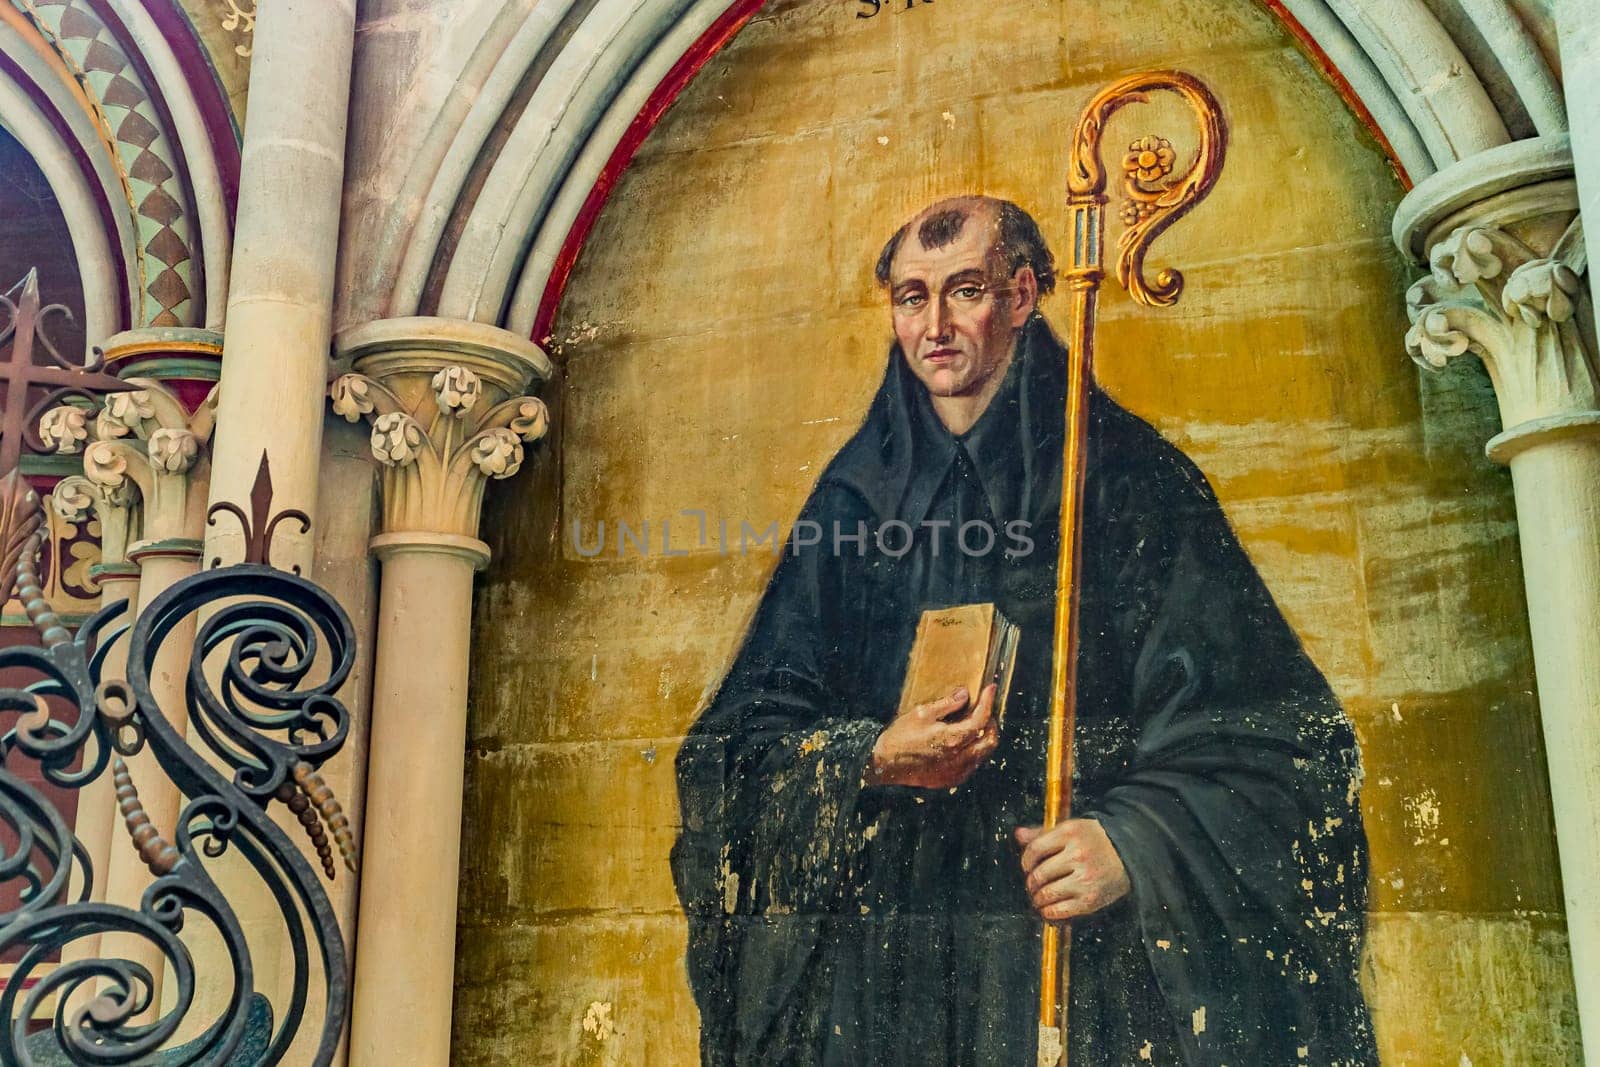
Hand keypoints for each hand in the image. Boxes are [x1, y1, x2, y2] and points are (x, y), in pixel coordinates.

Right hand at [865, 684, 997, 788]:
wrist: (884, 763)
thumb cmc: (900, 737)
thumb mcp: (922, 713)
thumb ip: (946, 704)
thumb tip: (964, 694)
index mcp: (952, 739)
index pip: (981, 719)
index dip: (988, 702)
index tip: (991, 689)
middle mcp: (959, 759)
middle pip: (990, 740)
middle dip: (992, 723)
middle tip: (984, 710)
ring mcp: (955, 772)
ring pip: (983, 755)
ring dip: (983, 738)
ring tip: (974, 726)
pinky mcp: (950, 780)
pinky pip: (971, 766)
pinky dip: (974, 753)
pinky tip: (963, 744)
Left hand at [1013, 819, 1129, 920]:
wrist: (1131, 855)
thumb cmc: (1096, 841)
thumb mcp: (1072, 829)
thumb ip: (1043, 833)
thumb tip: (1019, 835)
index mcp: (1070, 833)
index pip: (1035, 849)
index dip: (1025, 861)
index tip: (1027, 867)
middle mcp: (1078, 855)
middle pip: (1039, 874)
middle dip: (1031, 882)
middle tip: (1033, 884)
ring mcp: (1085, 878)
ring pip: (1047, 894)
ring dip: (1037, 898)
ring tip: (1039, 897)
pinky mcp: (1091, 900)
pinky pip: (1060, 910)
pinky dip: (1048, 912)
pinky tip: (1047, 908)